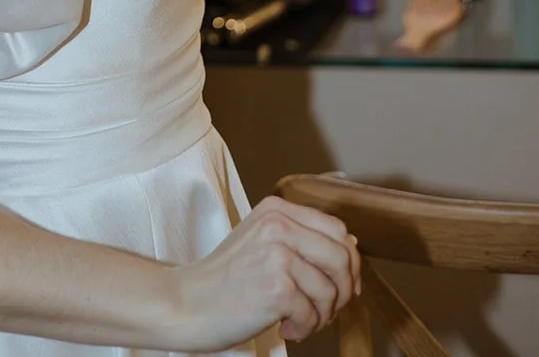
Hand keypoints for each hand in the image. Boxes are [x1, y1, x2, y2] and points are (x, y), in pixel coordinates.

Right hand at [175, 195, 360, 347]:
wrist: (188, 303)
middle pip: (342, 258)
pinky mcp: (276, 287)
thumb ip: (301, 237)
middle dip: (342, 292)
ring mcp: (277, 254)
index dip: (349, 262)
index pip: (337, 230)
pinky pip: (313, 314)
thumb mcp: (262, 242)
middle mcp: (278, 224)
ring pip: (331, 290)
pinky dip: (304, 329)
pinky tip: (284, 328)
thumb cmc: (225, 279)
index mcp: (276, 209)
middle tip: (323, 309)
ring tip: (298, 321)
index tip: (343, 285)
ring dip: (321, 316)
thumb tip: (351, 245)